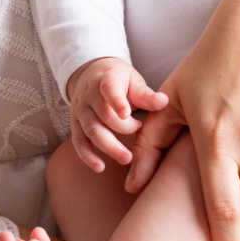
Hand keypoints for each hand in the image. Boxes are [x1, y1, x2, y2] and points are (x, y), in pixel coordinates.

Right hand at [67, 57, 167, 171]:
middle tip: (141, 135)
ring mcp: (81, 110)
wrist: (91, 73)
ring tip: (126, 159)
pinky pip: (79, 141)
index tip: (127, 114)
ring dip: (108, 147)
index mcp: (106, 79)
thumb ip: (145, 94)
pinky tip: (100, 168)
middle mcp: (89, 95)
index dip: (116, 101)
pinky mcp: (76, 124)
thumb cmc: (119, 79)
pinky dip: (87, 156)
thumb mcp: (133, 81)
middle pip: (103, 115)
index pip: (109, 88)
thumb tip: (163, 102)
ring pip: (92, 131)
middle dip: (122, 129)